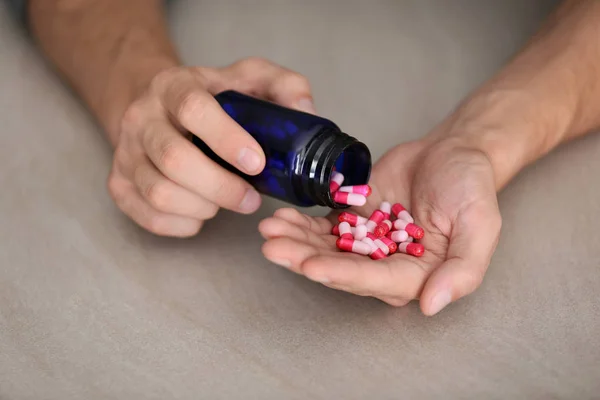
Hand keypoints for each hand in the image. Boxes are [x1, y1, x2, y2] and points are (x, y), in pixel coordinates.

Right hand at [107, 57, 315, 236]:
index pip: (193, 110)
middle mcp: (141, 118)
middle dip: (221, 188)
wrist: (156, 105)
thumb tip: (306, 112)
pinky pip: (148, 217)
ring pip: (159, 193)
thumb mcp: (249, 78)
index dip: (227, 140)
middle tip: (251, 199)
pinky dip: (183, 224)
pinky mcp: (119, 184)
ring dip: (203, 207)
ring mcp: (125, 154)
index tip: (257, 163)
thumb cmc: (210, 97)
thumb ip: (283, 86)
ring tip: (226, 202)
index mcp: (173, 86)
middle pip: (174, 160)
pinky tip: (203, 213)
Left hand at [258, 136, 501, 314]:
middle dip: (305, 259)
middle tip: (274, 249)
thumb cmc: (472, 189)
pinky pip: (323, 226)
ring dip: (296, 243)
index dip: (341, 274)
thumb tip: (431, 305)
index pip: (374, 280)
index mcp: (416, 274)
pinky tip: (280, 219)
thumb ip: (463, 269)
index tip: (311, 266)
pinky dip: (301, 224)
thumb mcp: (481, 226)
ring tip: (269, 231)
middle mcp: (386, 264)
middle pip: (340, 268)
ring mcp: (366, 242)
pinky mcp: (352, 220)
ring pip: (325, 248)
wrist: (455, 153)